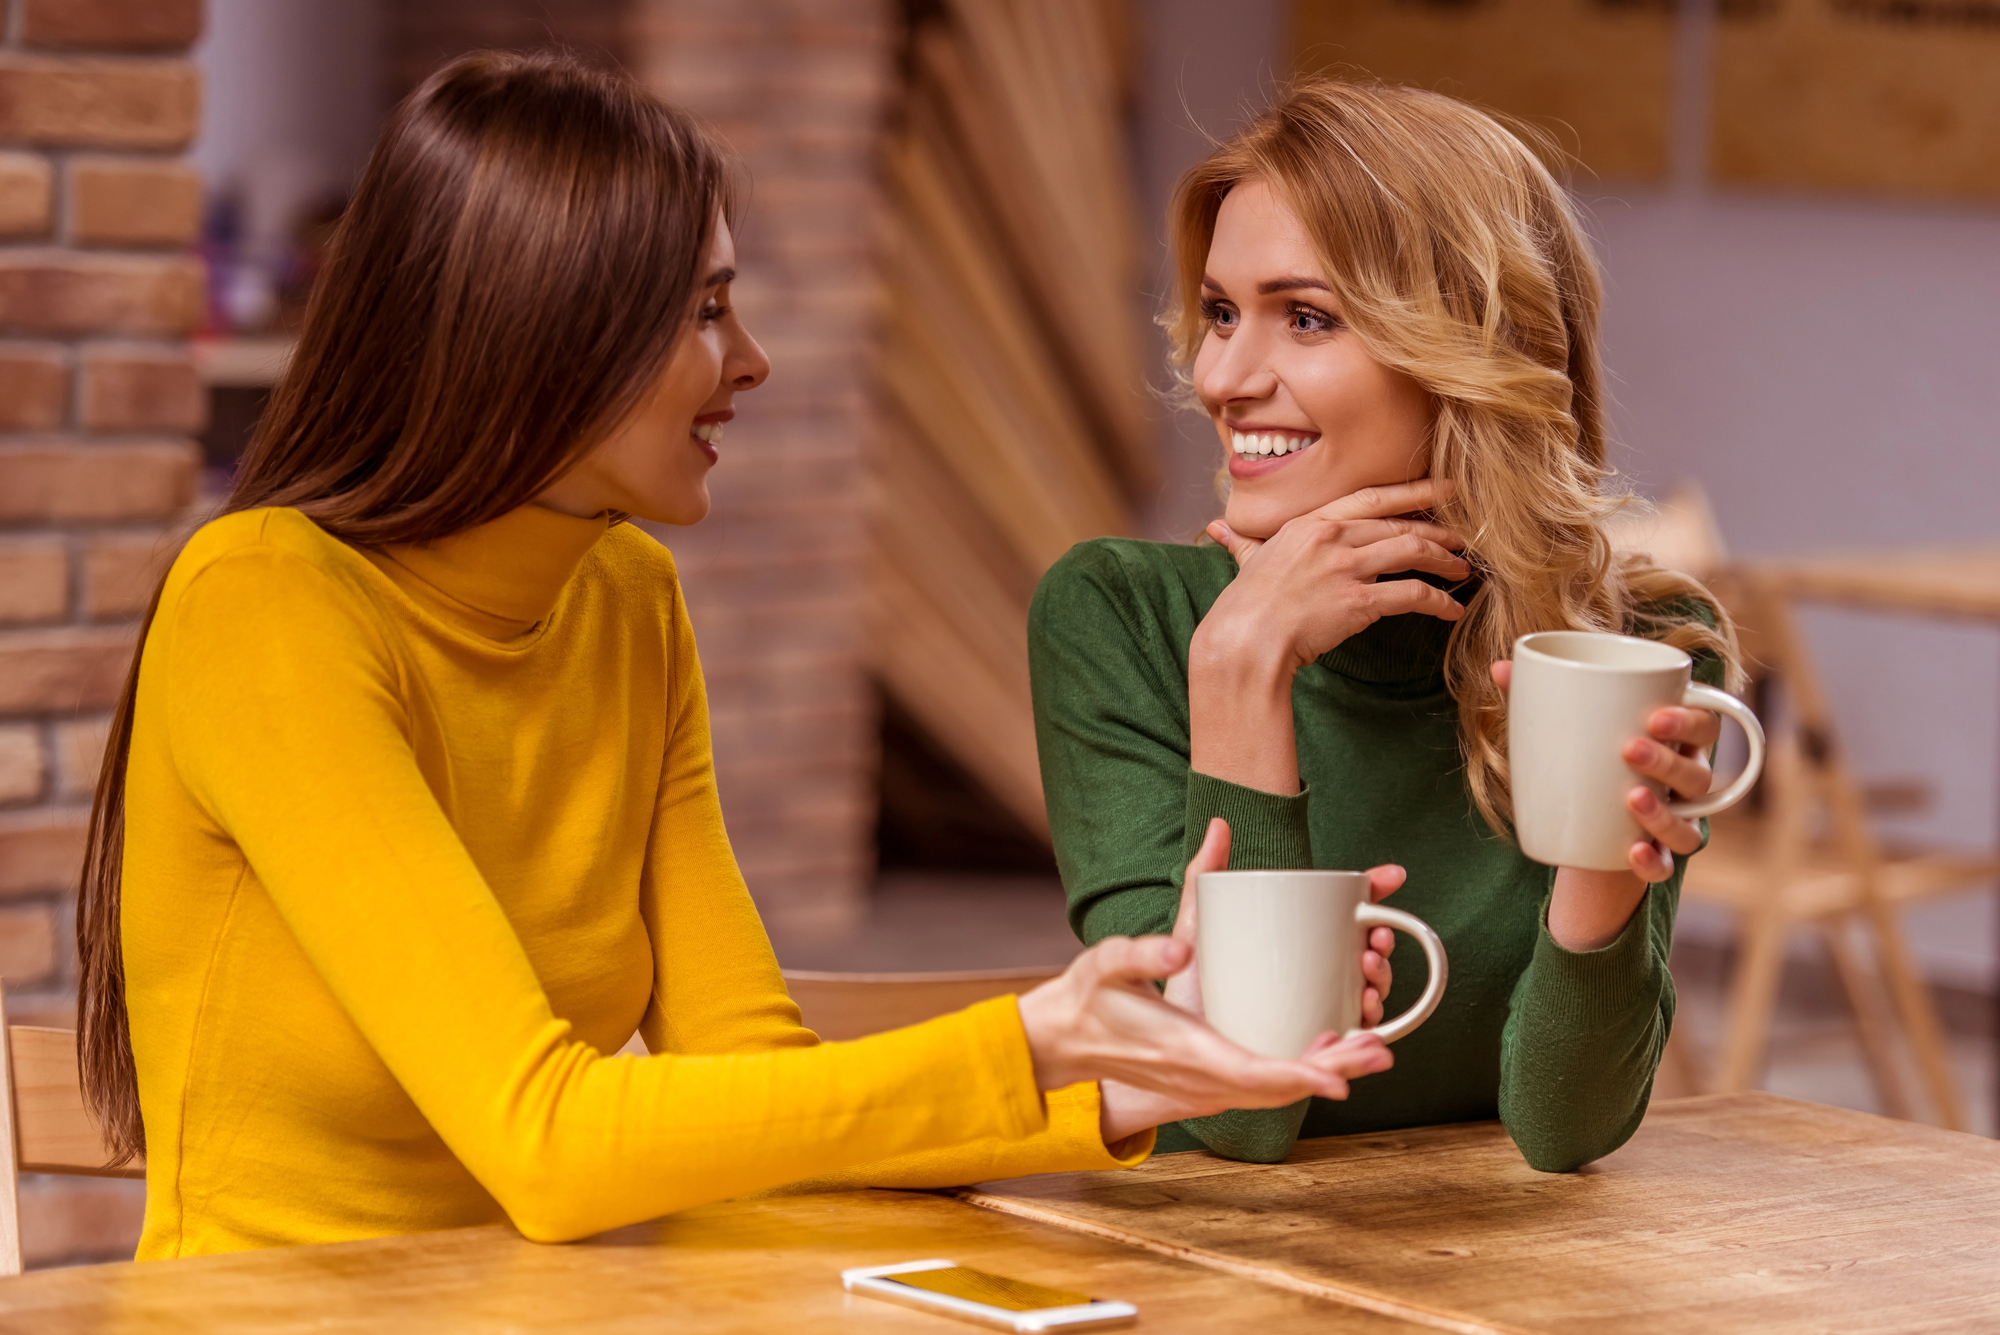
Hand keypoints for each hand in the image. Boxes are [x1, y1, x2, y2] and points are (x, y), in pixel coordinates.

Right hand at [1017, 934, 1393, 1143]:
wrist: (1063, 1038)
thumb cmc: (1088, 999)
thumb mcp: (1107, 962)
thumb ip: (1143, 950)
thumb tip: (1181, 945)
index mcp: (1184, 1051)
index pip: (1251, 1074)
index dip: (1300, 1075)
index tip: (1341, 1077)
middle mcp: (1200, 1077)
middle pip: (1279, 1087)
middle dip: (1333, 1071)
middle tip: (1381, 1051)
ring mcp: (1205, 1084)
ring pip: (1276, 1089)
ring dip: (1323, 1071)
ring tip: (1369, 1048)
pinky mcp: (1208, 1078)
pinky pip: (1263, 1084)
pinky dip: (1299, 1070)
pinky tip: (1325, 1045)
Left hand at [1168, 818, 1400, 1025]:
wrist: (1167, 1045)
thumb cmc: (1187, 985)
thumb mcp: (1197, 925)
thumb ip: (1203, 874)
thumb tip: (1218, 822)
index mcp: (1301, 945)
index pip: (1350, 915)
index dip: (1377, 893)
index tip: (1390, 876)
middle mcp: (1315, 980)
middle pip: (1366, 957)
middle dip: (1383, 943)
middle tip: (1374, 935)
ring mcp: (1315, 1016)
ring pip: (1366, 999)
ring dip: (1382, 983)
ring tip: (1366, 968)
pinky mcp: (1307, 1053)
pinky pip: (1348, 1048)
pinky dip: (1367, 1036)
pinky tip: (1364, 1017)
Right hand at [1189, 479, 1469, 795]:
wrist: (1244, 639)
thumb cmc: (1243, 606)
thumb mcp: (1247, 562)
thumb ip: (1241, 541)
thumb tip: (1218, 528)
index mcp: (1310, 522)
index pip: (1371, 497)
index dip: (1412, 491)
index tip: (1441, 489)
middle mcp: (1332, 537)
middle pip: (1400, 523)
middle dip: (1437, 529)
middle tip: (1463, 537)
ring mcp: (1346, 567)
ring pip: (1413, 552)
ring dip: (1444, 561)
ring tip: (1462, 571)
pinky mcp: (1358, 601)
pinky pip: (1412, 595)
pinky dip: (1438, 602)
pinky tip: (1451, 611)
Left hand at [1489, 660, 1719, 882]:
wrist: (1581, 818)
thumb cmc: (1584, 752)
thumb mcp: (1564, 723)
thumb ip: (1539, 694)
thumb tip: (1498, 667)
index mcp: (1674, 740)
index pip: (1705, 724)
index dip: (1689, 720)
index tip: (1655, 716)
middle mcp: (1684, 781)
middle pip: (1698, 773)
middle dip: (1669, 760)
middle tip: (1630, 748)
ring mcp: (1674, 821)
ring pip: (1689, 822)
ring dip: (1664, 812)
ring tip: (1631, 797)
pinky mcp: (1655, 855)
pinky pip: (1666, 865)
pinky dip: (1654, 862)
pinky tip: (1634, 851)